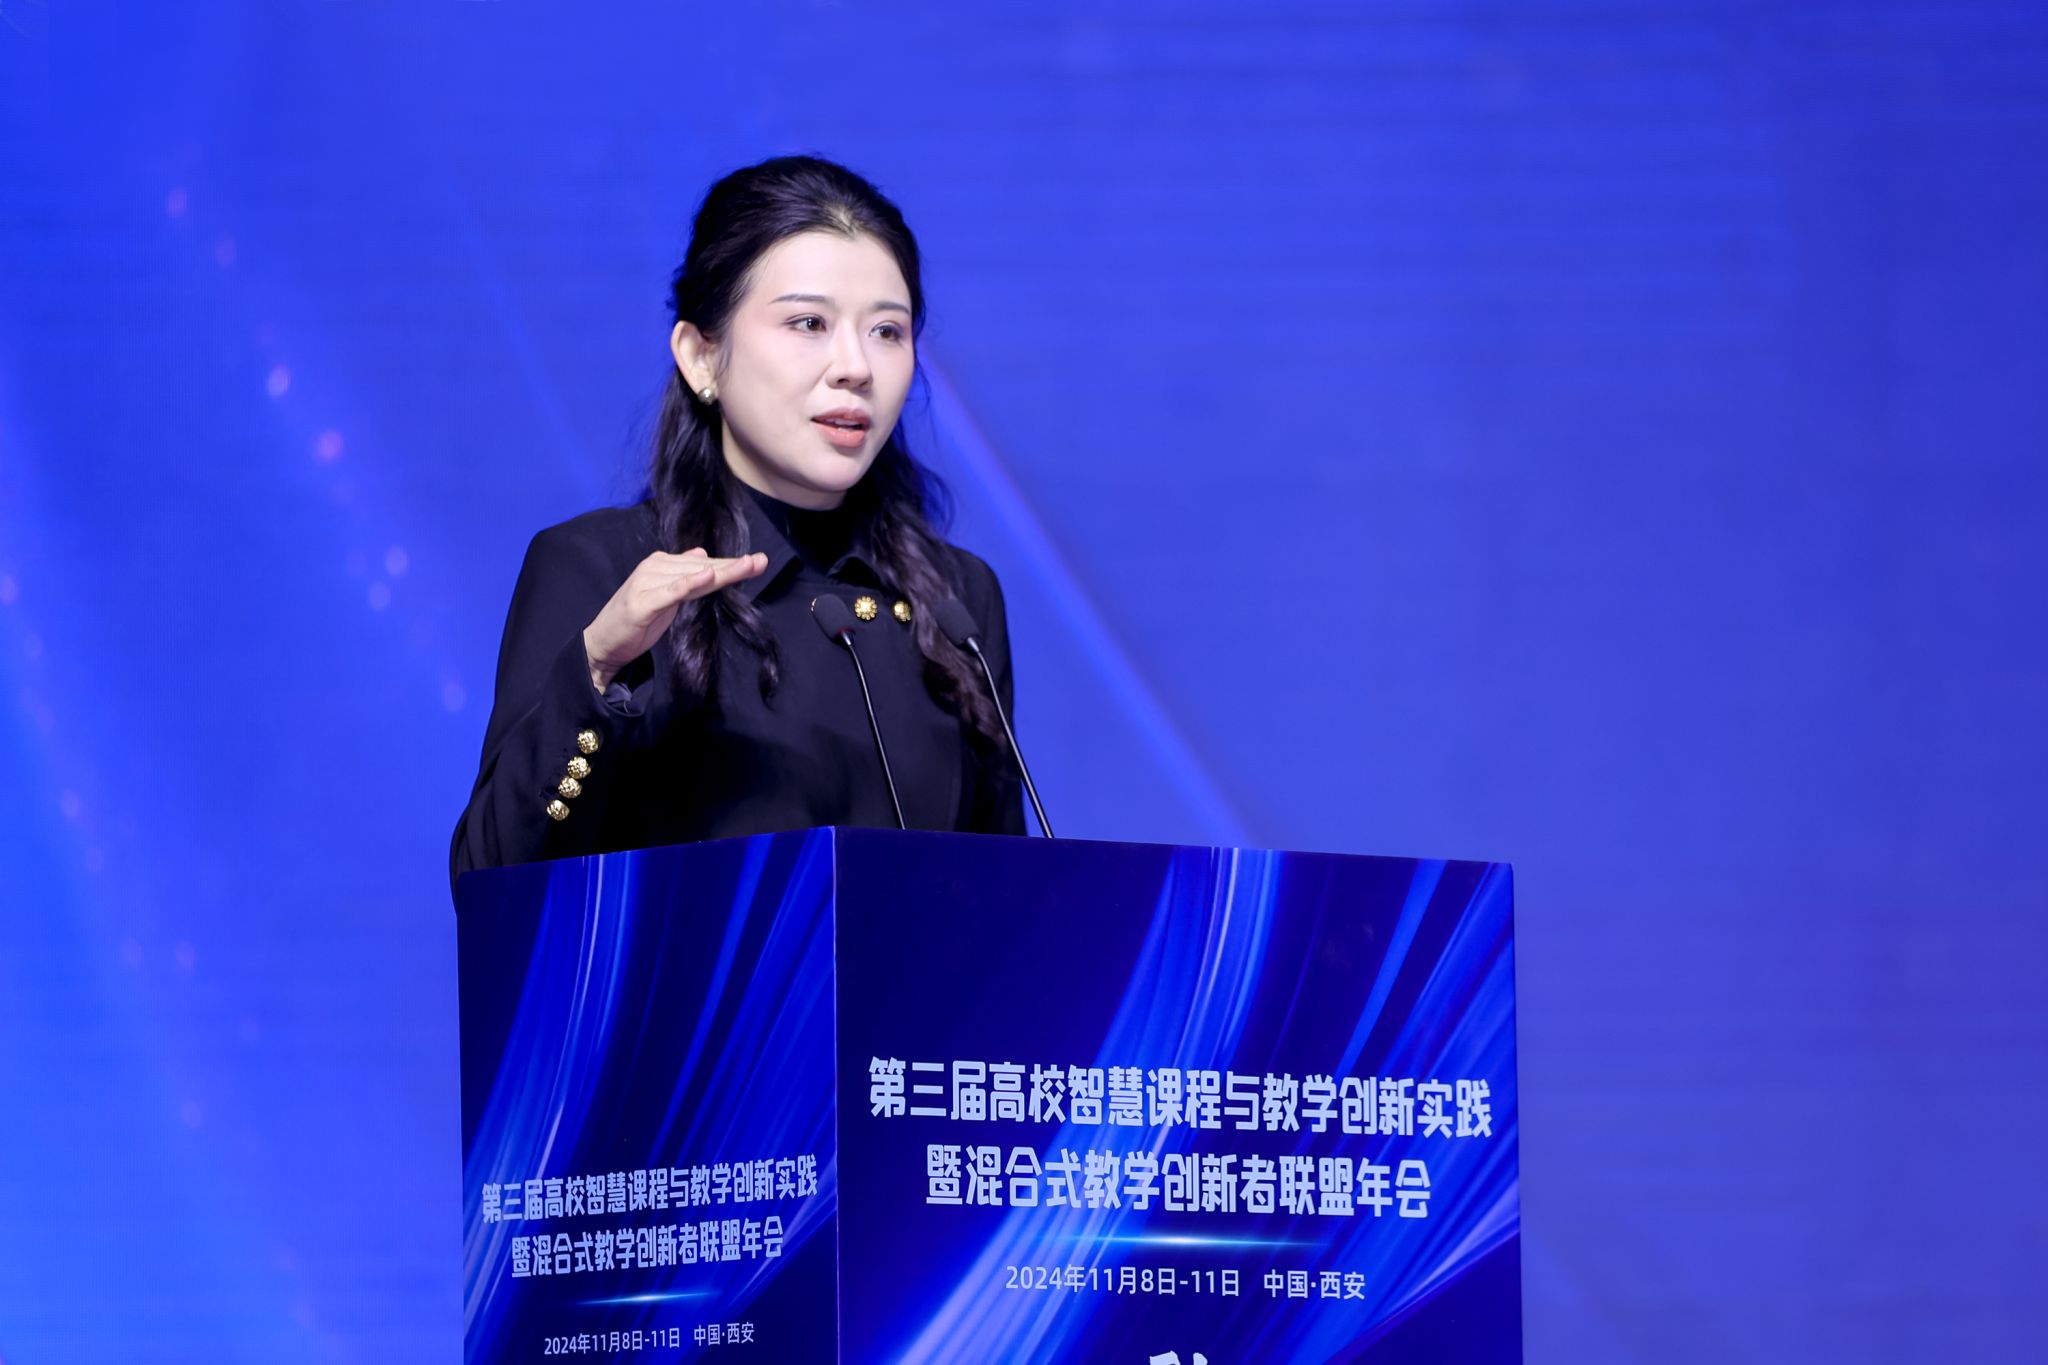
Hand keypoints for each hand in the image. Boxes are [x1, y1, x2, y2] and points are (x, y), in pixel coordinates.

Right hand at [582, 547, 768, 691]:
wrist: (603, 643)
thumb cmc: (636, 621)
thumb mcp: (665, 596)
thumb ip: (683, 576)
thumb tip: (703, 555)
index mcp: (661, 564)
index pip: (703, 564)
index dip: (730, 563)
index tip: (758, 561)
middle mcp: (654, 568)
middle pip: (701, 567)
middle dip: (732, 566)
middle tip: (761, 561)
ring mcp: (646, 583)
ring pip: (691, 576)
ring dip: (721, 572)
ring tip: (747, 567)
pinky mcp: (642, 602)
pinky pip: (671, 592)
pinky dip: (690, 583)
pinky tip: (708, 575)